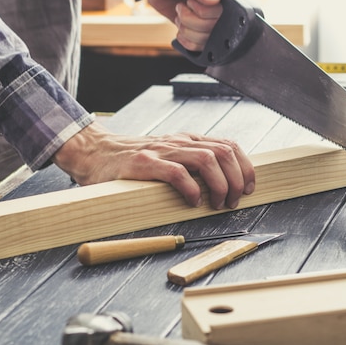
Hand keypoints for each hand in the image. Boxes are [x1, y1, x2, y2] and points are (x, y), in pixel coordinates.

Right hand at [52, 123, 254, 209]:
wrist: (96, 153)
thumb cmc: (136, 162)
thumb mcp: (170, 156)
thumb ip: (192, 164)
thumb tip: (225, 185)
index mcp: (188, 141)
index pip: (229, 145)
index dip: (246, 167)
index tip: (249, 188)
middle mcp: (179, 142)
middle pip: (223, 152)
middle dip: (237, 179)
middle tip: (234, 202)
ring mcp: (162, 151)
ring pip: (206, 159)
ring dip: (220, 185)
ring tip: (218, 204)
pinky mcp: (144, 163)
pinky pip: (177, 173)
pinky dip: (191, 189)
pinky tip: (193, 202)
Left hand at [132, 0, 237, 50]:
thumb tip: (213, 0)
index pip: (226, 10)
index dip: (204, 11)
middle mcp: (226, 4)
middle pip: (216, 27)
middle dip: (191, 19)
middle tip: (181, 5)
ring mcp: (216, 19)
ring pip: (207, 39)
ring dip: (187, 29)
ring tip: (180, 13)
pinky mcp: (205, 31)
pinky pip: (200, 47)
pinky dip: (186, 39)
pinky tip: (180, 25)